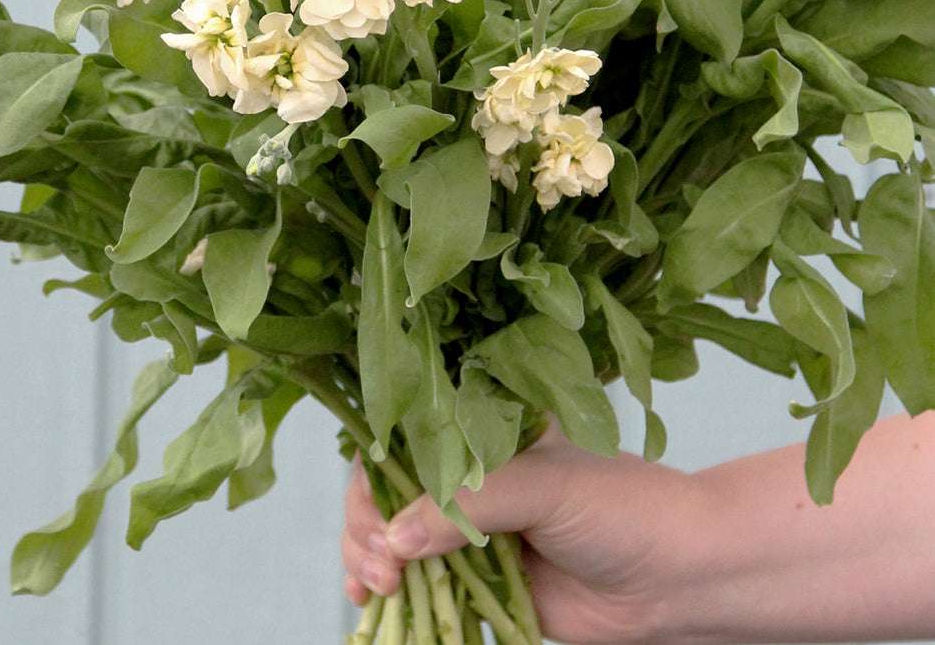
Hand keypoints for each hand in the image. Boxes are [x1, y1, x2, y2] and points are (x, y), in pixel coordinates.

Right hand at [341, 427, 705, 643]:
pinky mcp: (481, 585)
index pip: (400, 444)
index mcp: (479, 436)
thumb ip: (467, 506)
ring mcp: (471, 535)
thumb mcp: (541, 484)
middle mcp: (468, 481)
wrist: (679, 579)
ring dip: (368, 565)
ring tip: (380, 591)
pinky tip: (371, 608)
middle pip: (385, 498)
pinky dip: (389, 600)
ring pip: (392, 544)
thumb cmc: (620, 508)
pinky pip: (421, 589)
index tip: (375, 520)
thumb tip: (396, 539)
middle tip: (383, 568)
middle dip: (366, 531)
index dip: (373, 480)